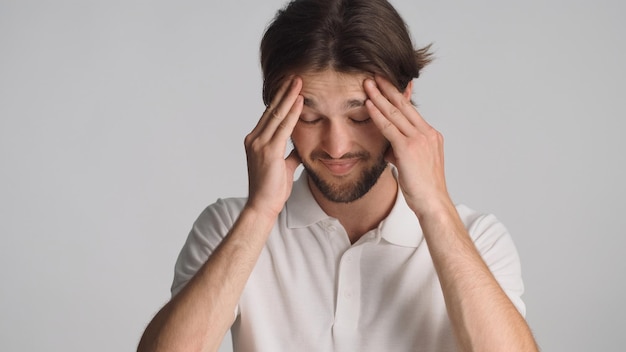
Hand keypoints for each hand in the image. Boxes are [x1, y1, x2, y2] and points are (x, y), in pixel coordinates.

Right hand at [244, 77, 302, 218]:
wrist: (263, 206)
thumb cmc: (272, 189)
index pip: (269, 115)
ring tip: (299, 82)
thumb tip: (299, 148)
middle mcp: (254, 139)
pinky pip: (283, 127)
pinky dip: (293, 112)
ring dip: (289, 96)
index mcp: (255, 141)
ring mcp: (259, 144)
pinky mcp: (268, 151)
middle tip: (295, 76)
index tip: (290, 87)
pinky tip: (300, 101)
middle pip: (271, 109)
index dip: (280, 100)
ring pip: (277, 114)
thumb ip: (290, 155)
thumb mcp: (283, 167)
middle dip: (284, 92)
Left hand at [364, 76, 451, 217]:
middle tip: (375, 75)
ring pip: (396, 113)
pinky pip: (389, 127)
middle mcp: (428, 133)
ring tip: (368, 83)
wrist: (433, 204)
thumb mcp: (413, 165)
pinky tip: (368, 104)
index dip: (398, 96)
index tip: (387, 85)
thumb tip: (389, 149)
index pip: (411, 111)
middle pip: (404, 105)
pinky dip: (377, 114)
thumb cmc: (423, 189)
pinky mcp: (408, 148)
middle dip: (388, 89)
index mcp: (431, 136)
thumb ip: (401, 152)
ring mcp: (419, 139)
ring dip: (379, 96)